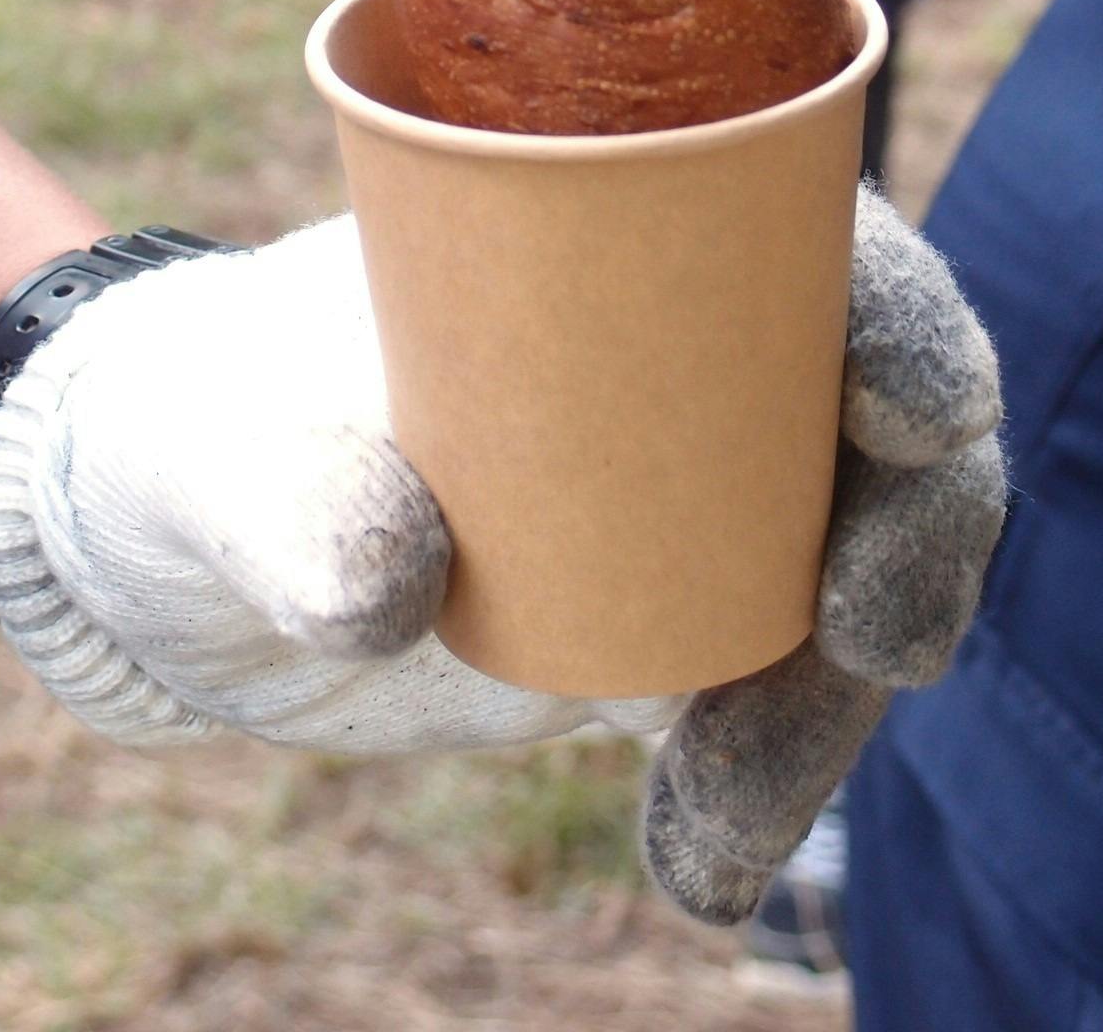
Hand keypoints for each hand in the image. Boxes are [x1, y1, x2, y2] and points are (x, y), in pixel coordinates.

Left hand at [0, 188, 1004, 922]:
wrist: (188, 545)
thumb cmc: (210, 426)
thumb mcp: (226, 450)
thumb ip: (291, 505)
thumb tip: (384, 593)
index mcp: (630, 236)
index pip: (821, 247)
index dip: (907, 315)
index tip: (914, 414)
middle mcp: (702, 353)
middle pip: (887, 425)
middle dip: (913, 536)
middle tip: (867, 646)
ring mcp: (708, 489)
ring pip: (854, 576)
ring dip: (825, 706)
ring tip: (721, 832)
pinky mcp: (687, 611)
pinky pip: (779, 689)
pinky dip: (762, 778)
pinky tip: (707, 866)